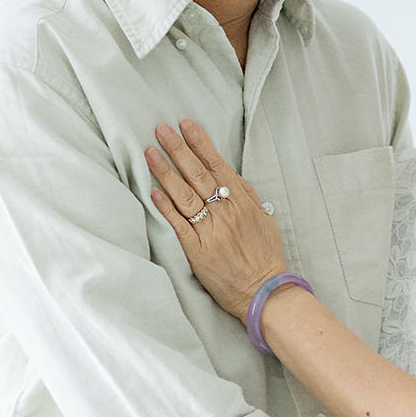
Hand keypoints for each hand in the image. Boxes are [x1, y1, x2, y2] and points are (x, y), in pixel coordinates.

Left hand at [146, 118, 286, 321]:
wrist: (264, 291)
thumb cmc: (264, 256)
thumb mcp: (264, 220)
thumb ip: (247, 196)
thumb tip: (231, 176)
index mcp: (242, 202)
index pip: (217, 165)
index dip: (200, 143)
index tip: (186, 125)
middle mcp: (226, 213)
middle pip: (198, 175)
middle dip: (178, 149)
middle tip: (162, 130)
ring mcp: (211, 231)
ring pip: (185, 195)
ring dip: (167, 172)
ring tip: (151, 153)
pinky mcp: (198, 251)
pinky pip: (179, 225)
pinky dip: (166, 207)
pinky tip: (153, 191)